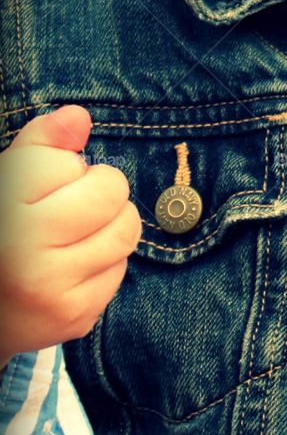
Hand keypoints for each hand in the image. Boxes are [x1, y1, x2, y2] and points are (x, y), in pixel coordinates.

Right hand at [0, 105, 141, 365]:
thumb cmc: (1, 226)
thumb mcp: (7, 178)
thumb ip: (40, 141)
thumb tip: (79, 117)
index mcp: (3, 210)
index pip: (67, 162)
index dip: (60, 165)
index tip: (41, 184)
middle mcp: (23, 253)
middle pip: (110, 191)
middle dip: (99, 186)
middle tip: (70, 201)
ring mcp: (52, 290)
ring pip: (126, 229)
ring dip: (110, 220)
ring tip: (76, 228)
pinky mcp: (75, 317)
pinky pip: (120, 268)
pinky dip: (105, 258)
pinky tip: (73, 263)